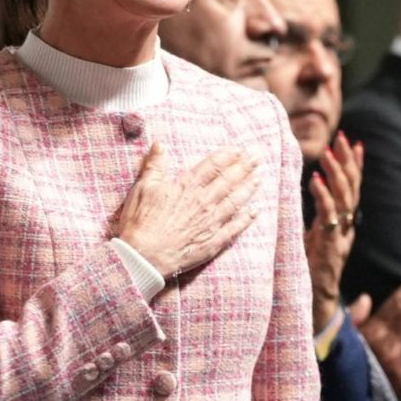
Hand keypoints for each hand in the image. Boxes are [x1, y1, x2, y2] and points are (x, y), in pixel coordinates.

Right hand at [110, 144, 259, 279]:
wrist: (144, 256)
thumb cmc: (141, 222)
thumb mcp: (143, 188)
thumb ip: (155, 165)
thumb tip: (159, 145)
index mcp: (186, 187)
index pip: (212, 166)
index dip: (227, 156)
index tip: (239, 150)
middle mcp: (203, 202)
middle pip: (228, 181)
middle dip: (244, 168)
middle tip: (257, 158)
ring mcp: (210, 222)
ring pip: (235, 202)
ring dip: (248, 189)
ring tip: (259, 178)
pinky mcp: (212, 242)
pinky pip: (234, 229)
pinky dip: (245, 220)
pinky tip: (254, 212)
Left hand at [305, 139, 362, 327]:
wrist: (315, 301)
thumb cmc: (310, 268)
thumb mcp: (312, 236)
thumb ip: (314, 217)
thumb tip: (307, 194)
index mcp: (344, 222)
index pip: (352, 188)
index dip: (354, 165)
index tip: (354, 143)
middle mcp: (347, 226)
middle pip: (352, 188)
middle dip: (349, 161)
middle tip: (343, 138)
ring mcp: (341, 235)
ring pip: (344, 198)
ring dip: (336, 173)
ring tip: (329, 152)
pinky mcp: (330, 245)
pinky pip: (329, 216)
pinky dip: (323, 196)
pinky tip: (315, 180)